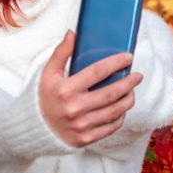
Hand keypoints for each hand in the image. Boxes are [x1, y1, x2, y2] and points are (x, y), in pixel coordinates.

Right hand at [39, 31, 142, 146]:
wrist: (34, 129)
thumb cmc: (45, 96)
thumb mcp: (48, 73)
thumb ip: (61, 53)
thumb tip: (73, 33)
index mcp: (66, 90)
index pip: (98, 72)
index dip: (116, 63)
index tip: (128, 57)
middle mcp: (75, 108)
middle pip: (111, 93)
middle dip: (129, 82)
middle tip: (138, 75)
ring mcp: (81, 126)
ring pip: (115, 111)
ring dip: (128, 99)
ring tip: (132, 91)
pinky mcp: (86, 138)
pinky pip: (111, 127)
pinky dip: (120, 117)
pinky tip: (122, 108)